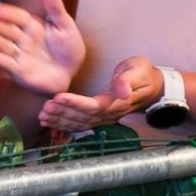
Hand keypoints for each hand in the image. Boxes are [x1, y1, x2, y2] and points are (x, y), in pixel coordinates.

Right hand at [0, 0, 84, 95]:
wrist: (69, 74)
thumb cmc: (69, 50)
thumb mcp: (66, 27)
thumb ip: (56, 10)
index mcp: (33, 26)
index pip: (18, 17)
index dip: (8, 13)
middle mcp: (22, 39)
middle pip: (7, 30)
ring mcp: (19, 54)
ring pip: (3, 45)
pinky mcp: (17, 70)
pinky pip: (5, 63)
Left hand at [37, 55, 162, 133]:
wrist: (152, 87)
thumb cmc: (142, 75)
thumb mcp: (137, 70)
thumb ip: (127, 80)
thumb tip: (122, 91)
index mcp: (117, 102)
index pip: (94, 106)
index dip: (75, 104)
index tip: (58, 97)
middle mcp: (110, 114)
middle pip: (83, 117)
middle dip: (63, 113)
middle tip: (45, 107)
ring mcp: (104, 118)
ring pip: (80, 123)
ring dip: (60, 121)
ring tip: (43, 115)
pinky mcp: (99, 118)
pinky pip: (80, 125)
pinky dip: (63, 125)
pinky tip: (49, 122)